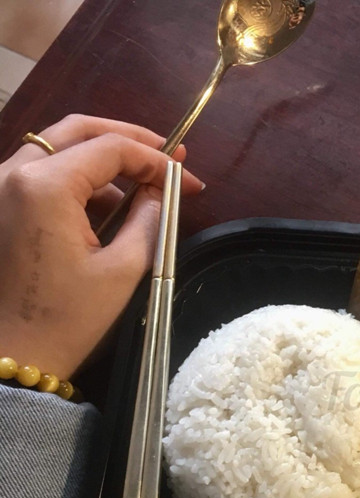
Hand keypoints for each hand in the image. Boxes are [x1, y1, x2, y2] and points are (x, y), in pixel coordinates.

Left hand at [0, 115, 204, 379]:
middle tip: (168, 156)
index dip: (157, 161)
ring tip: (144, 184)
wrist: (12, 354)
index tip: (189, 182)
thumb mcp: (123, 269)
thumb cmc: (69, 319)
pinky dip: (79, 178)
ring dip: (103, 158)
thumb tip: (161, 190)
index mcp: (46, 186)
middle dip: (128, 140)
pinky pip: (42, 172)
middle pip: (78, 130)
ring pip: (58, 147)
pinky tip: (109, 204)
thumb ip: (149, 218)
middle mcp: (14, 172)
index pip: (111, 148)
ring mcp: (0, 186)